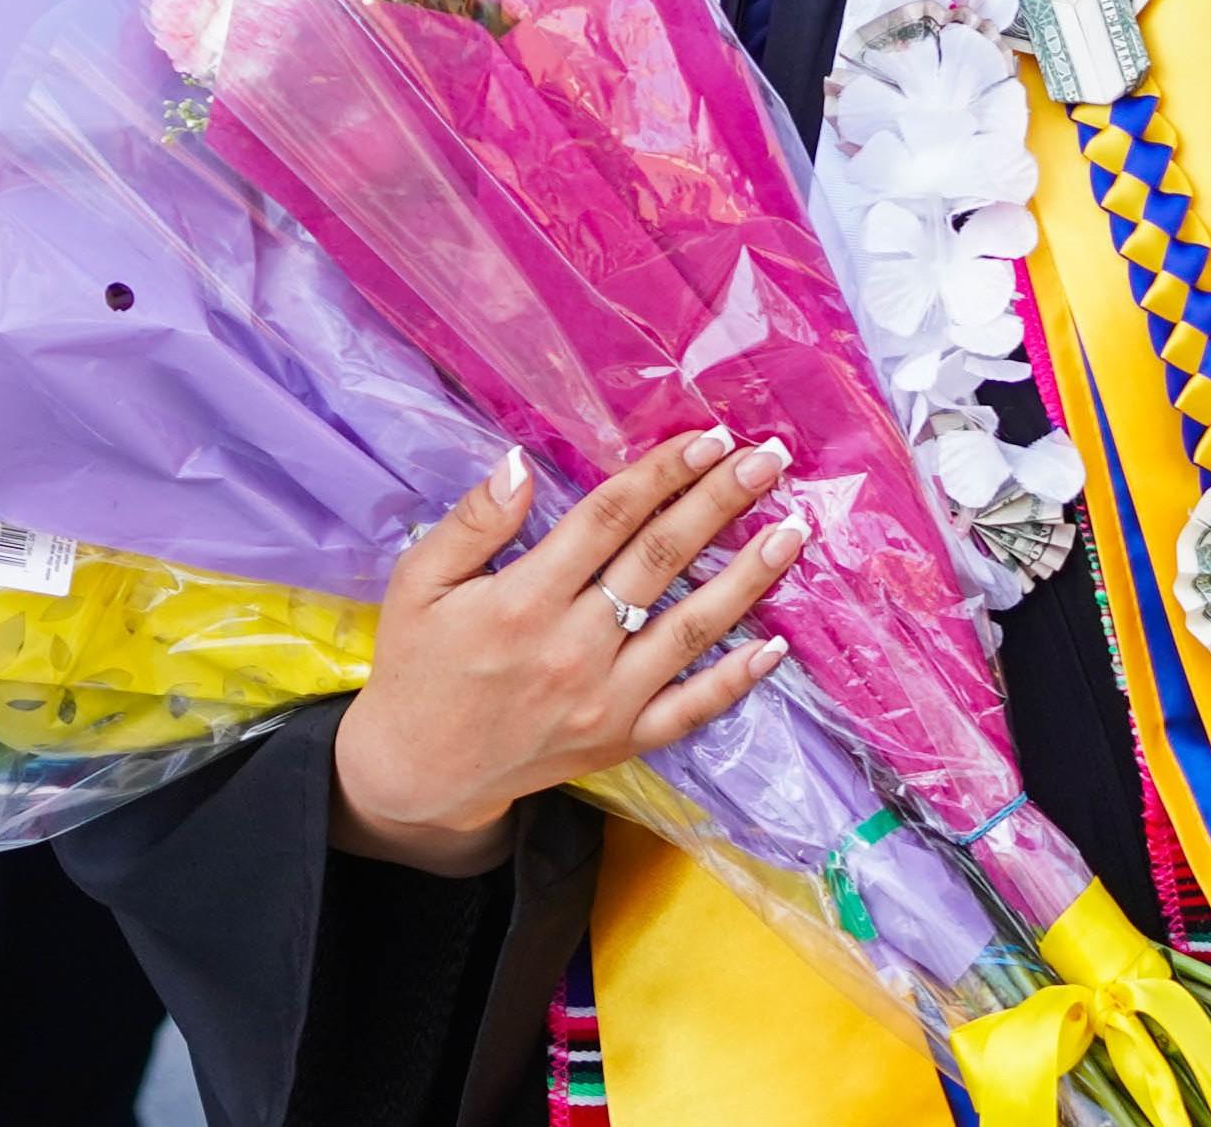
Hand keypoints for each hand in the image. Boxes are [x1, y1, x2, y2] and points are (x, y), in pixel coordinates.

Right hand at [330, 432, 800, 870]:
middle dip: (720, 503)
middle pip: (661, 560)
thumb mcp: (419, 583)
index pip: (608, 520)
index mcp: (522, 602)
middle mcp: (573, 649)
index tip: (708, 437)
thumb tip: (520, 463)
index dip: (662, 473)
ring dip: (748, 576)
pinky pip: (691, 709)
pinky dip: (737, 679)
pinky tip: (777, 643)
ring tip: (792, 530)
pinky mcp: (621, 741)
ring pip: (692, 629)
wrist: (420, 772)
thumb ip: (472, 523)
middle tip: (768, 459)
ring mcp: (605, 700)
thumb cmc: (419, 665)